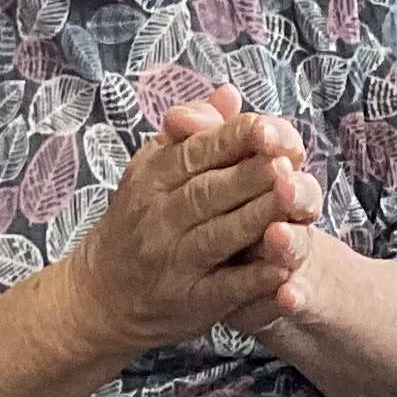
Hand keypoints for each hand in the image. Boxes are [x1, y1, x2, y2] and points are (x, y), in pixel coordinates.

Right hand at [71, 102, 321, 357]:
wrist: (101, 295)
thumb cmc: (137, 220)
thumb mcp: (152, 168)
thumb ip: (193, 131)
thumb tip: (230, 93)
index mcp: (153, 178)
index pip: (195, 152)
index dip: (233, 139)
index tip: (269, 127)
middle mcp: (159, 219)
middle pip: (209, 192)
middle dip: (251, 176)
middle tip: (290, 162)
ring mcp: (174, 263)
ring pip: (219, 237)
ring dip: (258, 219)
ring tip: (295, 201)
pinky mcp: (189, 303)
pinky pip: (223, 290)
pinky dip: (253, 280)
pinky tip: (284, 268)